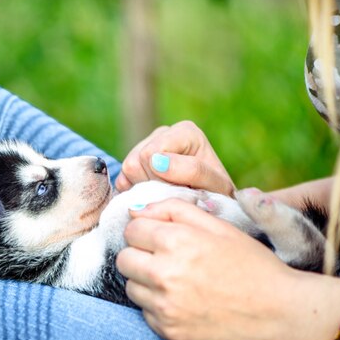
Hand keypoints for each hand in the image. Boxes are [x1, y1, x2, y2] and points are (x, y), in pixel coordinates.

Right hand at [115, 121, 234, 195]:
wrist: (210, 207)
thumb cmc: (217, 197)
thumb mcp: (215, 187)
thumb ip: (193, 171)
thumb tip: (156, 160)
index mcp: (186, 131)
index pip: (150, 154)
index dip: (161, 179)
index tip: (184, 190)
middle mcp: (163, 133)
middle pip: (136, 161)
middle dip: (153, 184)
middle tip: (174, 194)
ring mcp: (145, 145)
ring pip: (128, 170)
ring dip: (145, 189)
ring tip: (166, 194)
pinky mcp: (133, 162)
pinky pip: (122, 180)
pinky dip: (135, 193)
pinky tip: (154, 194)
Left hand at [116, 198, 298, 339]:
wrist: (281, 312)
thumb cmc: (251, 263)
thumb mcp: (218, 225)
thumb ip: (173, 209)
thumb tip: (134, 210)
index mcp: (176, 241)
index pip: (131, 230)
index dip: (146, 231)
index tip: (161, 237)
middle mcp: (165, 273)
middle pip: (124, 259)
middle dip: (139, 255)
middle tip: (165, 259)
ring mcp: (164, 306)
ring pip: (130, 286)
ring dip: (145, 281)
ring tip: (176, 280)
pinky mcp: (167, 330)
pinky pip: (144, 312)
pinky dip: (157, 306)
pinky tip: (184, 302)